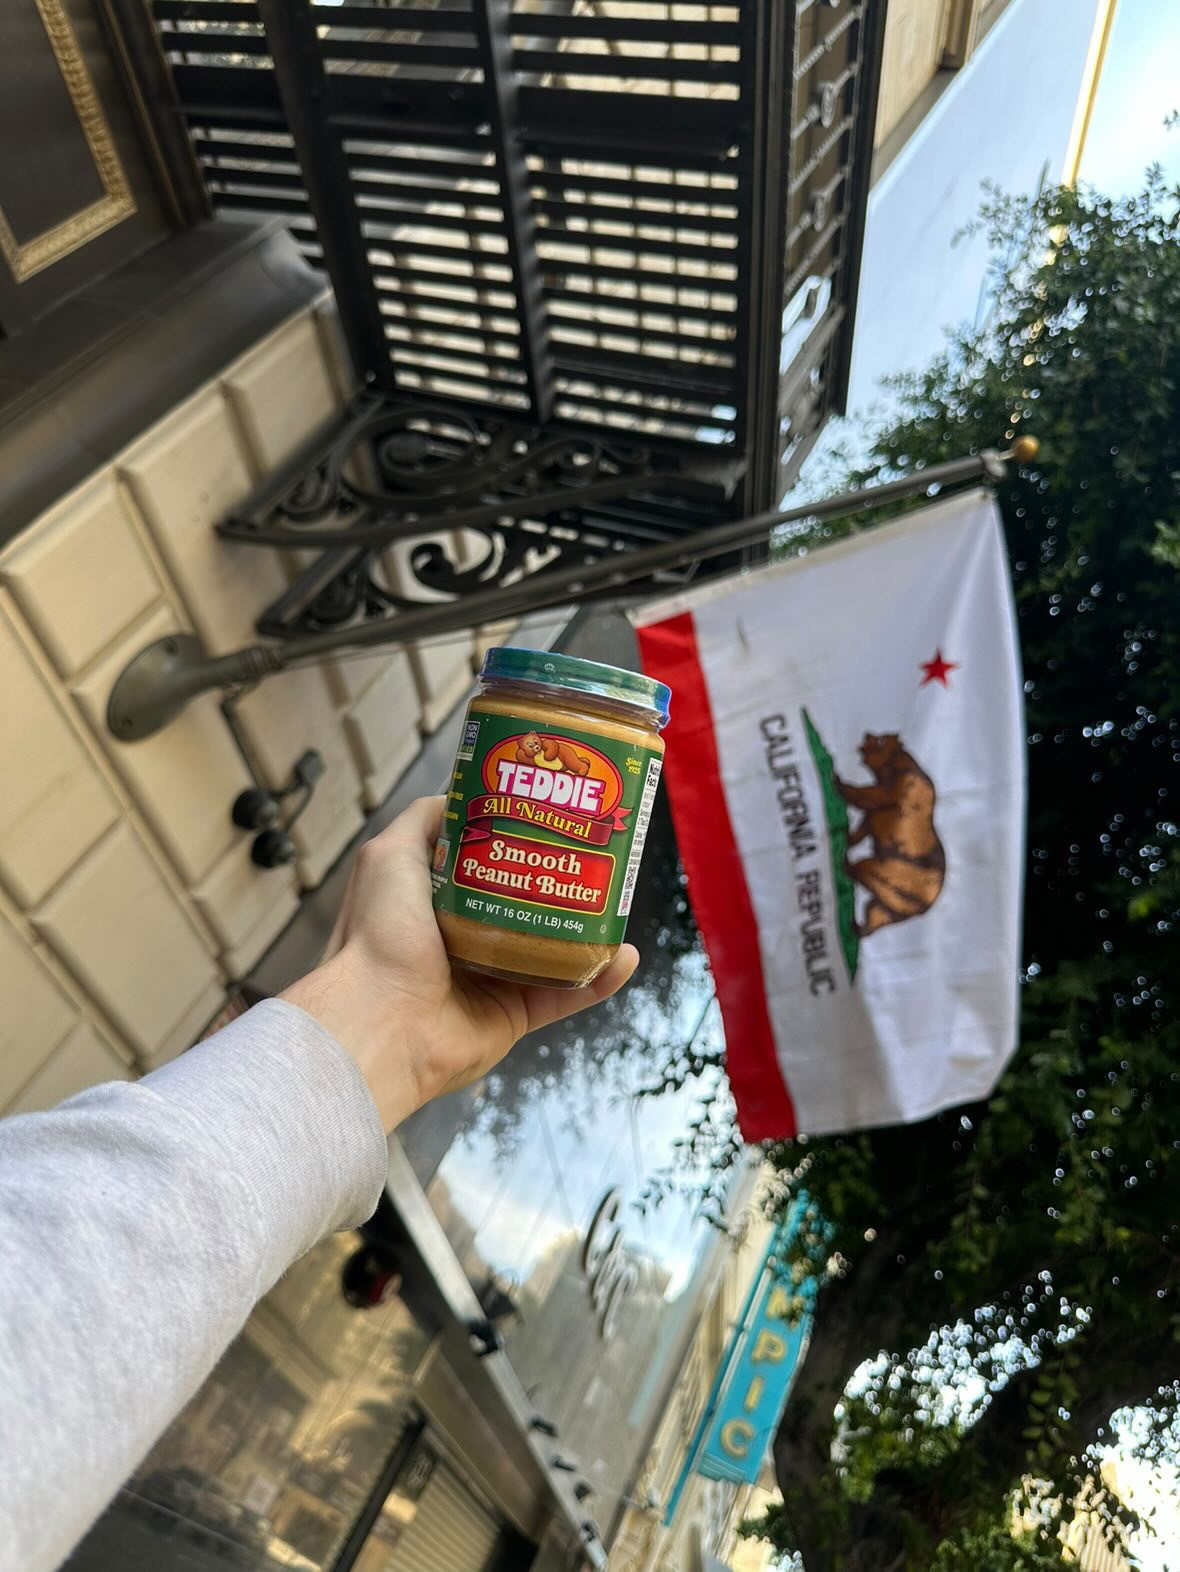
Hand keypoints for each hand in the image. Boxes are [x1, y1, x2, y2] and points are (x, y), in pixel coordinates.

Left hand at [281, 796, 638, 1129]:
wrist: (381, 1021)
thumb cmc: (378, 935)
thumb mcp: (390, 853)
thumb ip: (425, 820)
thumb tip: (463, 792)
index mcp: (436, 899)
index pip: (488, 860)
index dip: (519, 834)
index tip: (553, 811)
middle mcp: (465, 936)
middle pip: (526, 899)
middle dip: (561, 875)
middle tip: (597, 848)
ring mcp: (493, 977)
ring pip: (553, 945)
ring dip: (588, 926)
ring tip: (618, 897)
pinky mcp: (514, 1014)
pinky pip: (566, 994)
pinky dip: (599, 978)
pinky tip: (624, 955)